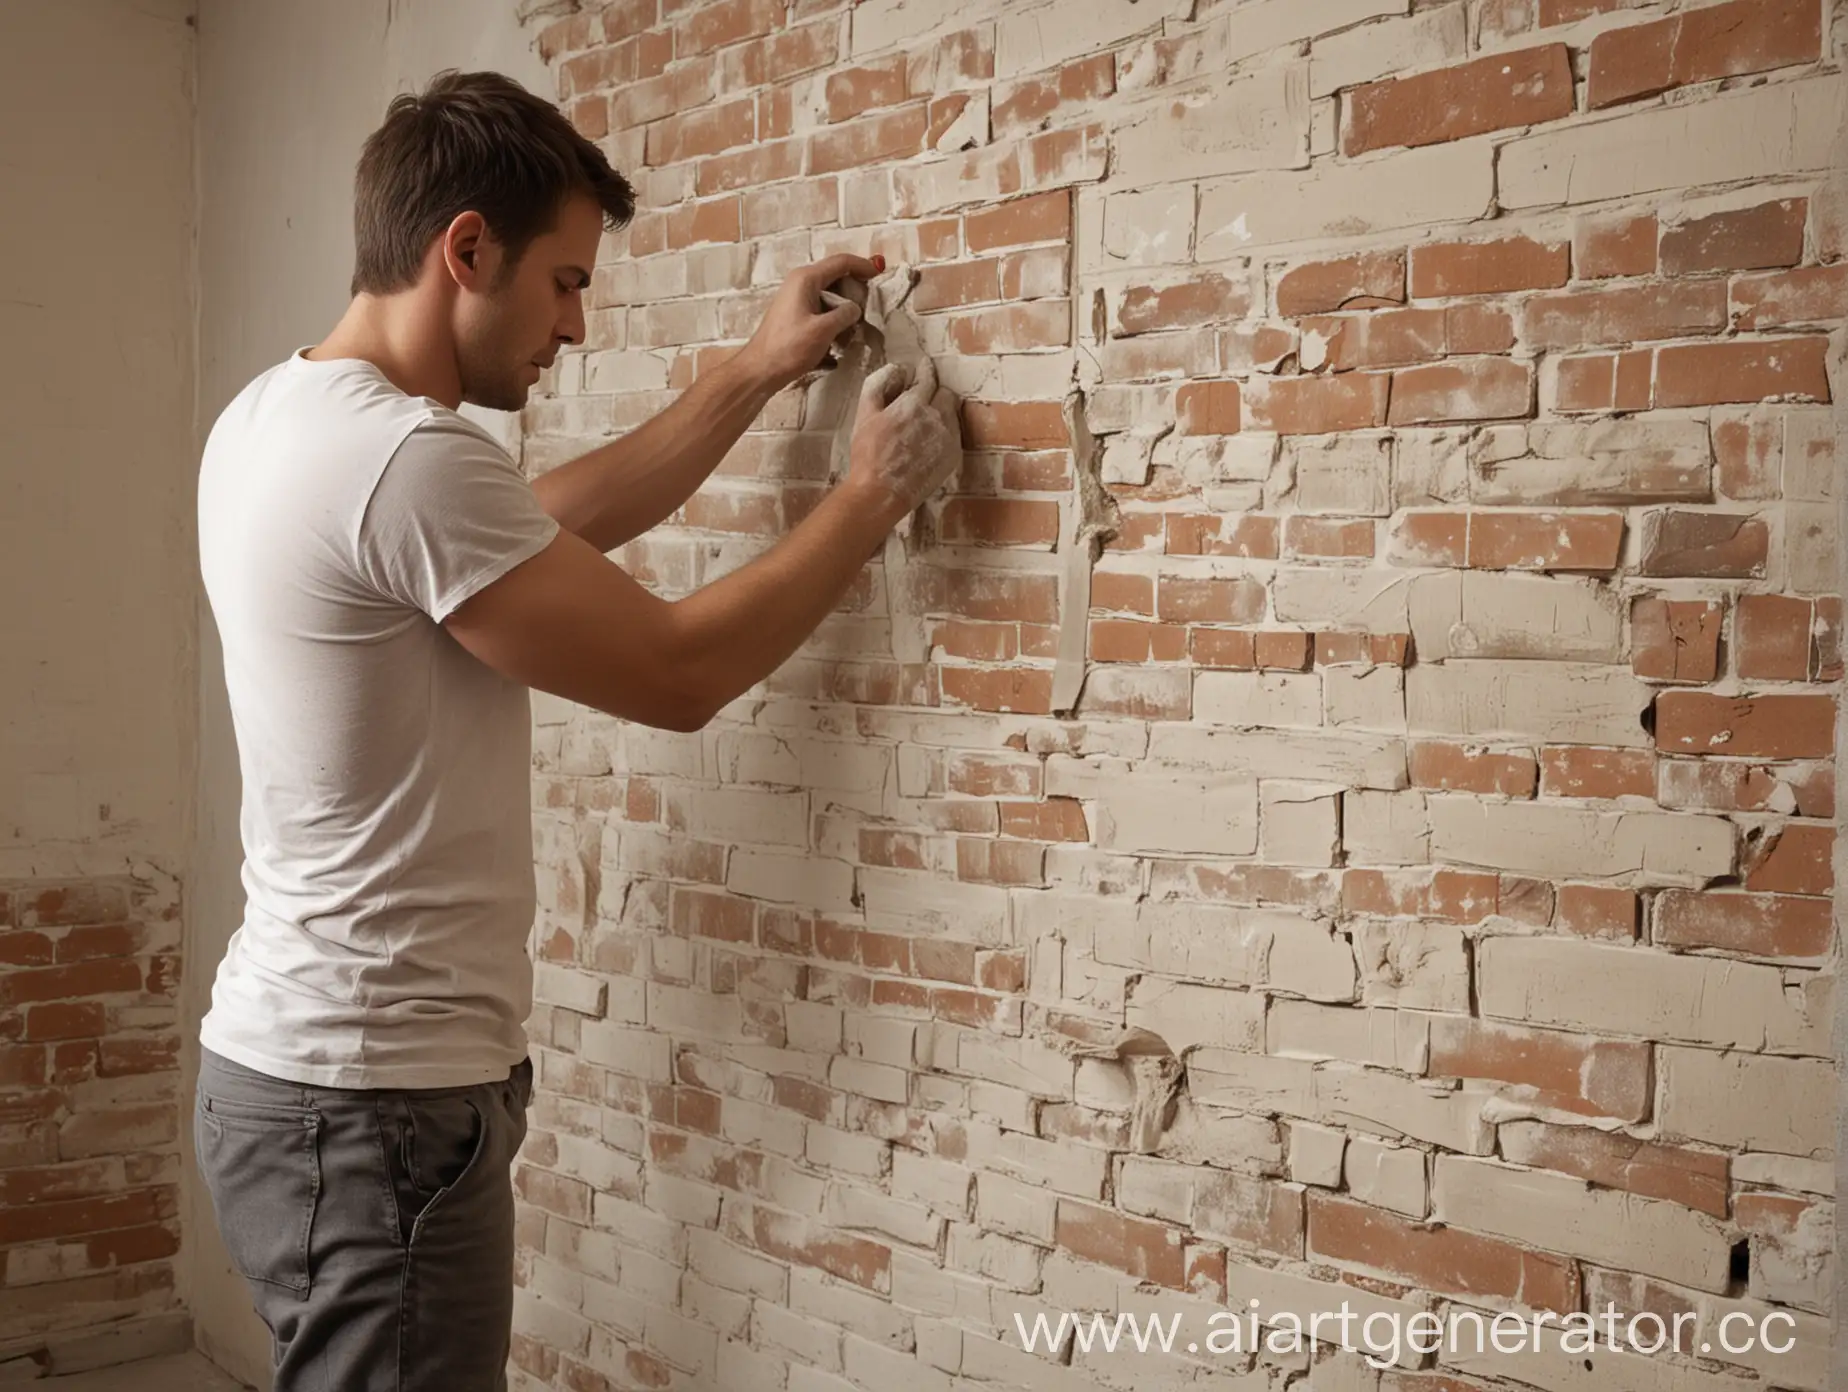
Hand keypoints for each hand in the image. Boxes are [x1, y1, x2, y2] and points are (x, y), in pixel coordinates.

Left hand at [739, 253, 884, 390]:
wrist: (760, 371)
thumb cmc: (789, 348)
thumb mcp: (824, 330)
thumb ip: (845, 314)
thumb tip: (855, 309)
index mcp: (806, 279)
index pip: (841, 262)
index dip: (863, 265)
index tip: (880, 274)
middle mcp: (800, 283)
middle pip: (836, 278)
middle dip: (854, 292)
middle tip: (867, 311)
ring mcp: (796, 299)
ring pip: (830, 296)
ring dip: (844, 311)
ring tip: (852, 331)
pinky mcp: (795, 316)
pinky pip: (821, 310)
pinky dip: (833, 321)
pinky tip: (837, 342)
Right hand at [846, 357, 962, 525]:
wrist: (880, 493)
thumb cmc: (868, 454)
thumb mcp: (865, 413)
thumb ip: (879, 384)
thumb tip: (899, 369)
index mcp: (915, 403)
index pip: (928, 377)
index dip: (925, 370)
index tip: (924, 367)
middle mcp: (938, 417)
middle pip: (946, 393)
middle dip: (935, 392)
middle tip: (921, 400)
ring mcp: (949, 438)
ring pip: (952, 414)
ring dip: (941, 412)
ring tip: (923, 424)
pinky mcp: (953, 456)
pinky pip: (954, 435)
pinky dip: (944, 433)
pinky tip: (927, 443)